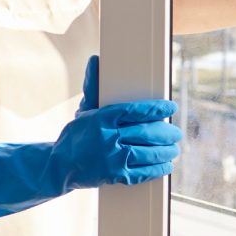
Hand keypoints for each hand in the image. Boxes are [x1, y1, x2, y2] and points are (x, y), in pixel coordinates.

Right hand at [0, 55, 180, 220]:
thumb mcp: (84, 110)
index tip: (170, 108)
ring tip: (174, 149)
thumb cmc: (76, 135)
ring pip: (148, 153)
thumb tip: (95, 60)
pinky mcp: (114, 176)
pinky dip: (158, 169)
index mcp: (101, 118)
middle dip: (166, 133)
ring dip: (166, 151)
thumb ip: (94, 87)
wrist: (59, 166)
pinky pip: (143, 172)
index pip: (136, 111)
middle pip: (146, 132)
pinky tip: (165, 165)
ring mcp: (111, 158)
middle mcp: (107, 137)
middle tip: (176, 133)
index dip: (157, 109)